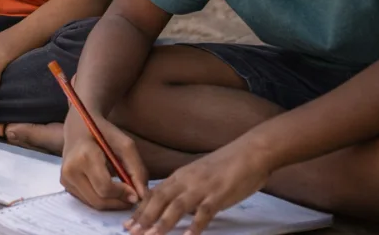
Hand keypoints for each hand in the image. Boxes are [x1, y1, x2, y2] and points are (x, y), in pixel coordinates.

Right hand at [60, 108, 149, 210]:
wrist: (79, 126)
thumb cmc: (104, 133)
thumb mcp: (125, 145)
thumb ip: (137, 170)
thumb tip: (142, 196)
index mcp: (84, 156)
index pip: (105, 187)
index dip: (123, 194)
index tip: (136, 193)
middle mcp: (70, 169)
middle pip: (98, 200)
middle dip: (119, 202)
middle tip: (132, 197)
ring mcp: (65, 178)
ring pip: (93, 203)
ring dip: (111, 203)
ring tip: (122, 192)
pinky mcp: (64, 183)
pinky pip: (86, 200)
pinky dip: (101, 199)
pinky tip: (109, 188)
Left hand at [126, 141, 270, 234]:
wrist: (250, 152)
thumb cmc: (226, 165)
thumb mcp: (198, 175)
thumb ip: (185, 189)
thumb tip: (172, 207)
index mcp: (180, 176)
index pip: (154, 194)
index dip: (140, 209)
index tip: (128, 223)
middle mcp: (186, 181)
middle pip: (159, 199)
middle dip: (144, 217)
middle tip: (130, 231)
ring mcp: (202, 188)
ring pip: (177, 206)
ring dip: (162, 223)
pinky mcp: (219, 195)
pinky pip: (205, 212)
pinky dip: (195, 225)